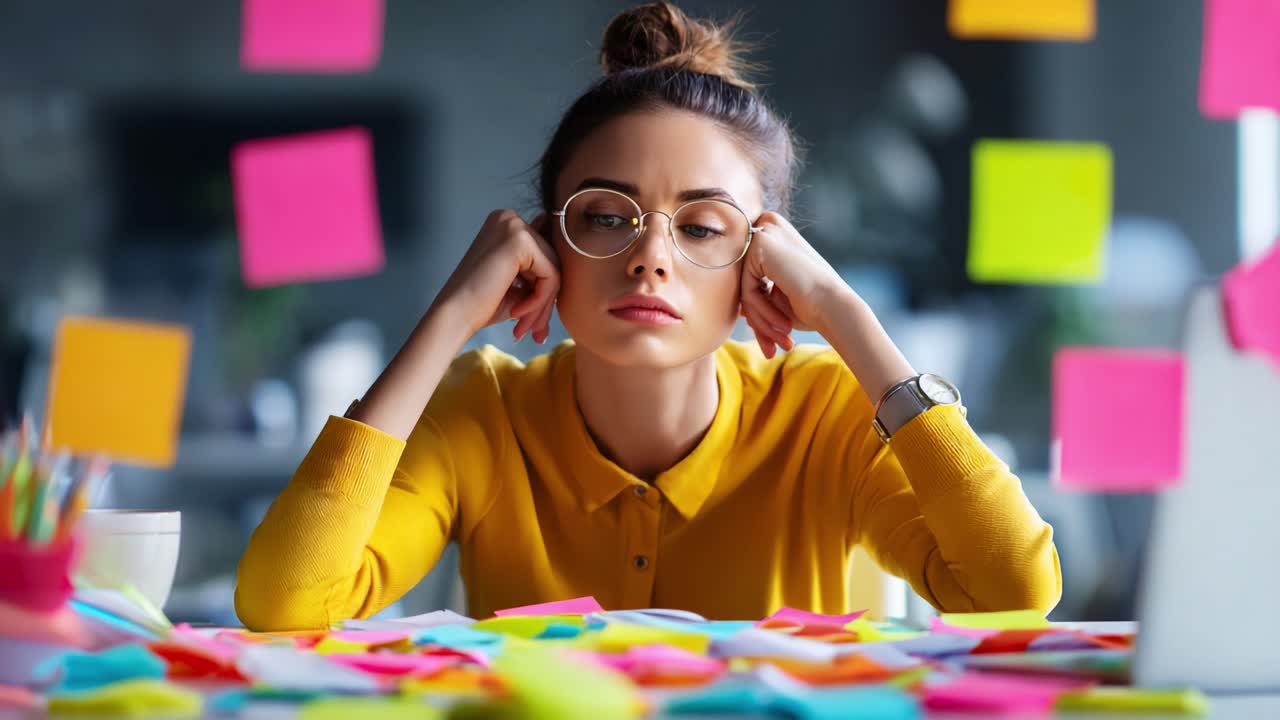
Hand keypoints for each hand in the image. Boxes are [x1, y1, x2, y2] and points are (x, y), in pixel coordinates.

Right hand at [436, 210, 560, 343]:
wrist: (454, 315)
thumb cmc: (482, 304)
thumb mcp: (519, 284)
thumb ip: (541, 271)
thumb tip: (566, 270)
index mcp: (506, 224)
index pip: (544, 255)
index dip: (542, 290)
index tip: (534, 320)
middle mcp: (510, 218)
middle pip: (551, 262)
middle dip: (543, 301)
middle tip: (531, 330)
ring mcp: (514, 226)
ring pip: (553, 270)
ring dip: (542, 305)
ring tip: (523, 327)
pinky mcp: (520, 240)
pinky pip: (550, 275)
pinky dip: (539, 301)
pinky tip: (516, 313)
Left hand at [739, 212, 847, 357]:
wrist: (836, 306)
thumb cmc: (812, 305)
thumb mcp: (777, 299)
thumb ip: (755, 295)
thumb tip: (737, 306)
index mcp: (773, 232)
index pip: (749, 276)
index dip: (758, 312)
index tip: (769, 340)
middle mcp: (768, 224)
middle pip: (745, 280)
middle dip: (758, 320)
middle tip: (771, 349)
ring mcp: (764, 231)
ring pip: (744, 287)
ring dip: (761, 321)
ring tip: (780, 341)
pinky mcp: (760, 243)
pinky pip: (746, 289)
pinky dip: (762, 313)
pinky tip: (784, 326)